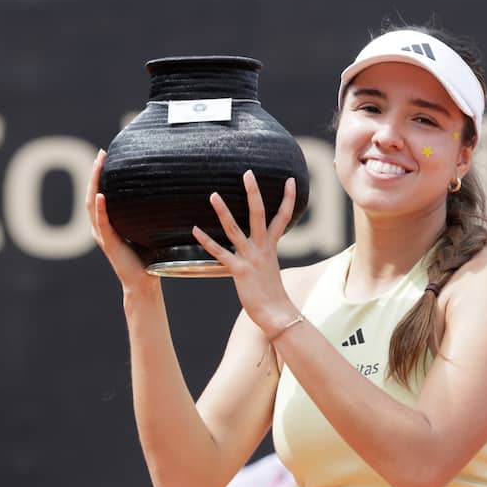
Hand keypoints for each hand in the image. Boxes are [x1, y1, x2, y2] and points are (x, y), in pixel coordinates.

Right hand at [85, 149, 159, 292]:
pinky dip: (100, 208)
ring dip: (94, 184)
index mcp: (108, 223)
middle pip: (92, 194)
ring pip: (92, 204)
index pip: (100, 194)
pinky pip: (102, 223)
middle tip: (101, 154)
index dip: (100, 176)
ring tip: (98, 166)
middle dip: (95, 173)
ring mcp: (102, 235)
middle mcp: (101, 227)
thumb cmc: (148, 256)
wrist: (144, 282)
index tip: (106, 156)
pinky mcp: (109, 244)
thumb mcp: (148, 228)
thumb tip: (168, 192)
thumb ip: (150, 213)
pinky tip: (101, 195)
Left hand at [192, 170, 298, 333]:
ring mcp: (250, 257)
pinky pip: (220, 252)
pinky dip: (207, 241)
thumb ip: (264, 258)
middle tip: (248, 173)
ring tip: (213, 194)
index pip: (283, 217)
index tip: (291, 180)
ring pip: (235, 228)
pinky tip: (195, 230)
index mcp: (272, 247)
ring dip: (223, 211)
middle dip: (253, 192)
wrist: (277, 313)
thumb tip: (261, 255)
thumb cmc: (273, 296)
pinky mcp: (239, 270)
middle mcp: (262, 248)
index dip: (288, 198)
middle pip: (259, 213)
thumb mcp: (271, 270)